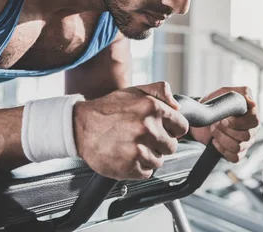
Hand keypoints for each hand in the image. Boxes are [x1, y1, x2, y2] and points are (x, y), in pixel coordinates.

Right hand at [73, 81, 188, 179]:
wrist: (80, 127)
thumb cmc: (107, 109)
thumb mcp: (135, 91)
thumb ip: (160, 91)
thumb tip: (177, 106)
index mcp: (152, 108)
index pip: (182, 127)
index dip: (173, 129)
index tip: (163, 130)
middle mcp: (147, 128)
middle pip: (172, 146)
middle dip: (160, 143)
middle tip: (143, 138)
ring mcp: (139, 148)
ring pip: (159, 161)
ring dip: (148, 156)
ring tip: (132, 146)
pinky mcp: (130, 166)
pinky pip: (146, 172)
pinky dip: (138, 167)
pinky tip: (126, 155)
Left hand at [190, 86, 259, 162]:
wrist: (202, 115)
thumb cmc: (216, 103)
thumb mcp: (226, 92)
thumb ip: (241, 92)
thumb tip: (251, 101)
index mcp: (252, 115)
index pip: (254, 121)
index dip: (238, 122)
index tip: (224, 119)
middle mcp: (252, 130)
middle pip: (245, 136)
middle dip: (226, 130)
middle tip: (216, 123)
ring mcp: (245, 142)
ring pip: (238, 147)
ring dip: (221, 138)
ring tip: (213, 129)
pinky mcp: (237, 153)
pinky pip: (235, 158)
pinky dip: (222, 150)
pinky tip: (215, 141)